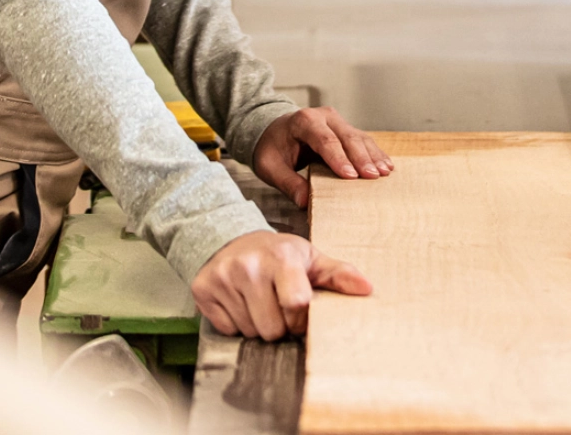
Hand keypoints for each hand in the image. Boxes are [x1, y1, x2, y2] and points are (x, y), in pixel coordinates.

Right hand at [192, 230, 371, 339]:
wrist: (230, 238)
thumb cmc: (277, 254)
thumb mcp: (309, 258)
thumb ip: (338, 274)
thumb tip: (367, 288)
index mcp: (281, 257)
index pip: (296, 306)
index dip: (300, 317)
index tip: (298, 307)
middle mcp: (249, 266)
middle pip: (272, 329)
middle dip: (278, 324)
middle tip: (275, 303)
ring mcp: (223, 277)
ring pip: (249, 332)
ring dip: (256, 324)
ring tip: (257, 301)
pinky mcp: (203, 289)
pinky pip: (226, 329)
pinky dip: (235, 322)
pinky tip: (238, 301)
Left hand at [252, 106, 392, 209]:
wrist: (273, 130)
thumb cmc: (272, 148)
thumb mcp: (270, 167)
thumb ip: (287, 182)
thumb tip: (304, 201)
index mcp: (303, 121)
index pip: (324, 140)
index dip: (339, 158)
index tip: (350, 176)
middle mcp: (323, 116)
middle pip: (347, 137)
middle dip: (361, 157)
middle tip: (373, 177)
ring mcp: (337, 121)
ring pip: (359, 137)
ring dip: (373, 155)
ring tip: (385, 172)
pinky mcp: (345, 129)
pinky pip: (363, 140)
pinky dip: (375, 153)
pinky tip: (386, 165)